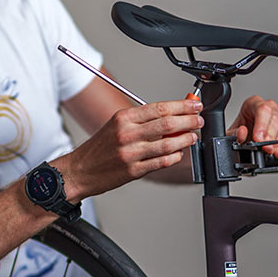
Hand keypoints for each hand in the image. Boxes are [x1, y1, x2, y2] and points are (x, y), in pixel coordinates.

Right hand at [57, 98, 203, 199]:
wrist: (79, 171)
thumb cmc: (98, 149)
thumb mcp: (116, 125)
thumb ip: (142, 121)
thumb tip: (171, 116)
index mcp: (123, 118)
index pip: (159, 107)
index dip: (182, 106)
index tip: (195, 105)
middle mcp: (127, 133)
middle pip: (167, 123)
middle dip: (189, 120)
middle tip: (199, 121)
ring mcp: (131, 153)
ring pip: (168, 143)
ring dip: (185, 139)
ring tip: (192, 137)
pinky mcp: (133, 170)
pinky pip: (161, 162)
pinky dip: (174, 157)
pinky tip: (178, 153)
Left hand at [227, 95, 277, 158]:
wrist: (242, 136)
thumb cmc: (238, 130)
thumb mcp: (229, 132)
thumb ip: (233, 133)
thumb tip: (242, 132)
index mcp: (253, 103)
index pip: (262, 109)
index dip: (262, 125)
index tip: (258, 139)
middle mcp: (268, 108)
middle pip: (275, 118)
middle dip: (271, 136)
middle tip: (267, 148)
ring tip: (276, 152)